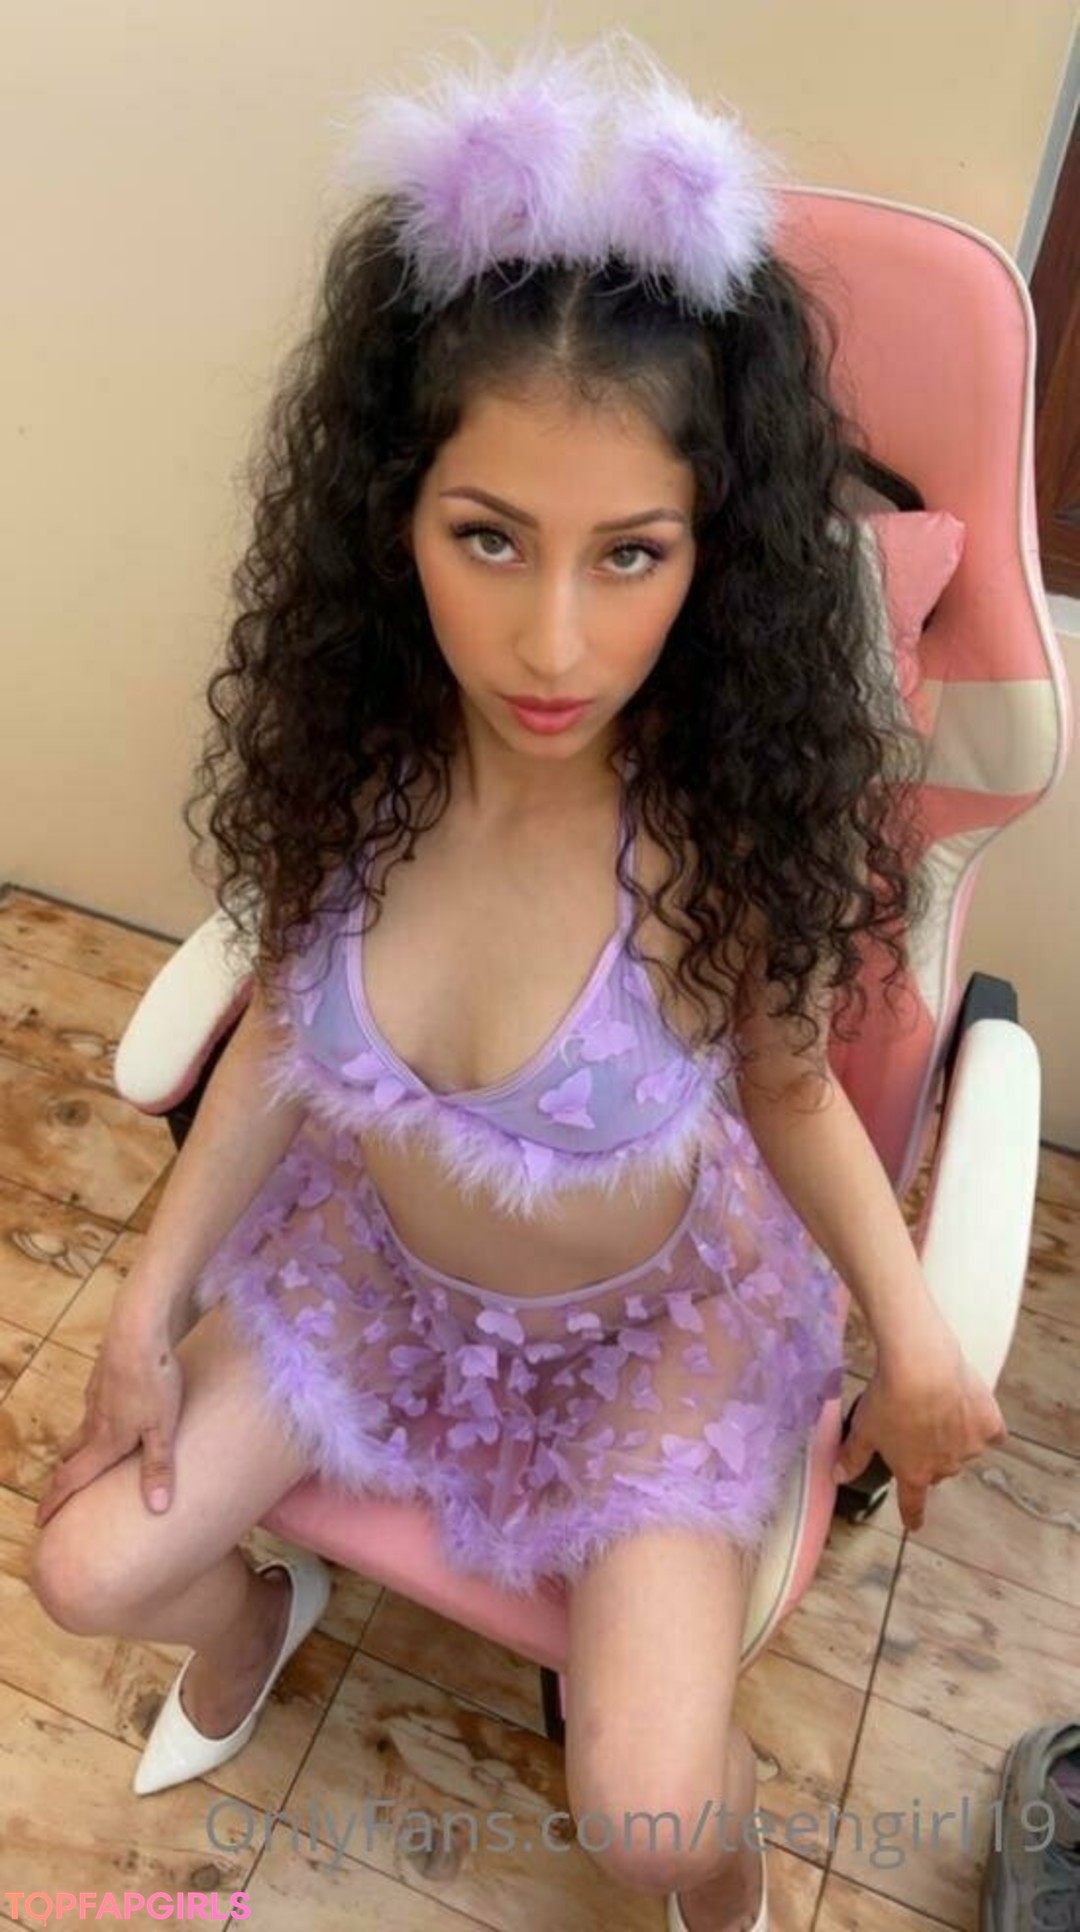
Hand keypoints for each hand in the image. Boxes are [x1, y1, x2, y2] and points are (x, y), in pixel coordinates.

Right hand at [34, 1288, 184, 1529]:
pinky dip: (95, 1421)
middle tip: (60, 1492)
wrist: (138, 1330)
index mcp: (105, 1440)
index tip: (40, 1521)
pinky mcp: (103, 1376)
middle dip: (64, 1476)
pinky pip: (94, 1407)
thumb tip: (157, 1509)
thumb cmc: (152, 1382)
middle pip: (71, 1455)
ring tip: (84, 1457)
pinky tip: (109, 1415)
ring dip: (77, 1447)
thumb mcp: (161, 1428)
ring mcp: (96, 1396)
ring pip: (81, 1429)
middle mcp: (95, 1421)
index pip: (72, 1479)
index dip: (54, 1502)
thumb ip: (158, 1467)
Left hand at [832, 1320, 1007, 1531]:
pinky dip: (983, 1422)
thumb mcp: (863, 1429)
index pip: (912, 1503)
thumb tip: (837, 1476)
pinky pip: (991, 1431)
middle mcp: (945, 1466)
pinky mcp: (989, 1424)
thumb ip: (852, 1457)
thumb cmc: (889, 1398)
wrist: (923, 1367)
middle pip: (937, 1469)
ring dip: (954, 1436)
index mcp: (914, 1472)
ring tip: (939, 1406)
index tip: (914, 1525)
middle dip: (928, 1455)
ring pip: (962, 1449)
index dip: (912, 1515)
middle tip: (916, 1427)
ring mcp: (970, 1447)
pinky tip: (973, 1407)